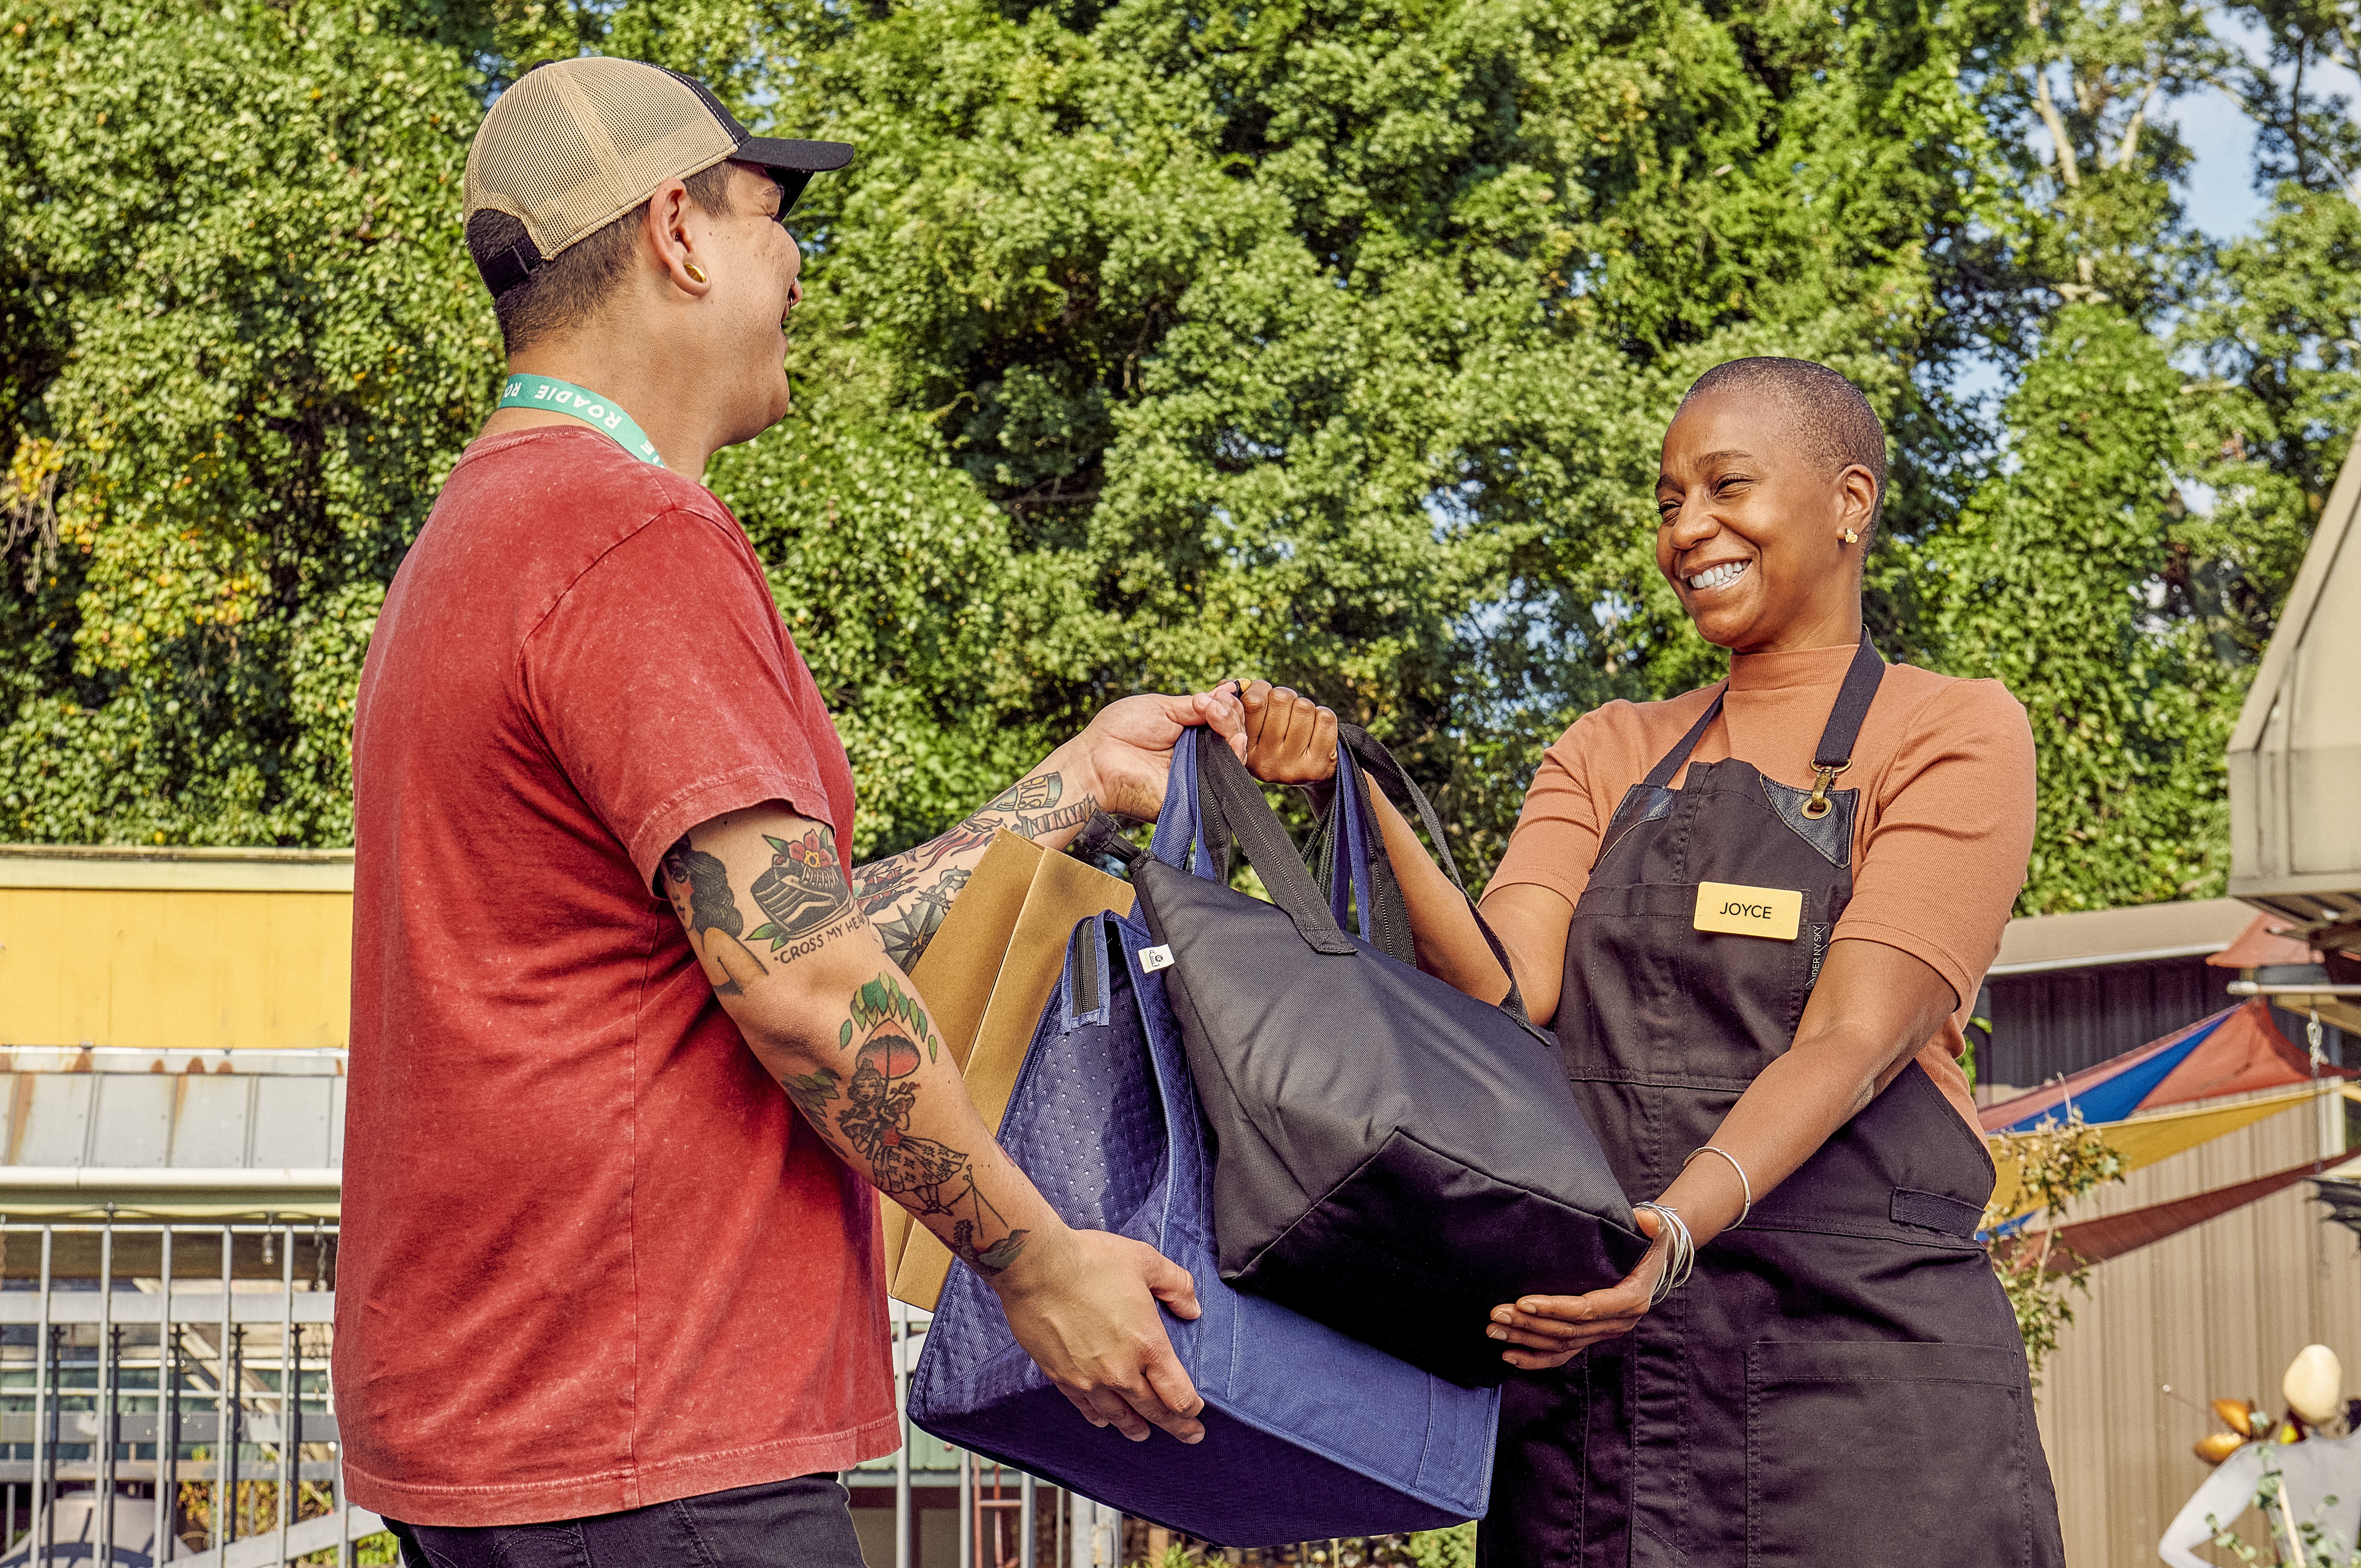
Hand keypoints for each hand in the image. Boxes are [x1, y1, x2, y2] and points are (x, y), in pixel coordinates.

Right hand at [991, 1226, 1207, 1442]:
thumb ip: (1176, 1285)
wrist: (1037, 1267)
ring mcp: (1089, 1378)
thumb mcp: (1146, 1261)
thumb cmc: (1091, 1261)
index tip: (1197, 1409)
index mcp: (1148, 1345)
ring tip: (1144, 1434)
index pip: (1178, 1393)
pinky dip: (1098, 1417)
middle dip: (1176, 1426)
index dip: (1191, 1407)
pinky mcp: (1061, 1376)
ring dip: (1135, 1427)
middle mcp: (1121, 1370)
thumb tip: (1192, 1308)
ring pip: (1119, 1415)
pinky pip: (1085, 1407)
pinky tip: (1103, 1420)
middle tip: (1189, 1435)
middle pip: (1154, 1411)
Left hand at [1062, 689, 1246, 822]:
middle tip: (1213, 703)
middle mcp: (1197, 754)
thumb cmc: (1120, 731)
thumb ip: (1194, 707)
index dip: (1228, 706)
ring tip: (1217, 714)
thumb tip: (1224, 696)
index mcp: (1188, 733)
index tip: (1220, 692)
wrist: (1096, 760)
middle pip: (1234, 736)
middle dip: (1231, 714)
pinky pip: (1227, 778)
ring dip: (1234, 729)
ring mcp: (1199, 774)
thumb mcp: (1161, 707)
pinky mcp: (1198, 794)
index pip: (1223, 720)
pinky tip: (1230, 738)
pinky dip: (1234, 755)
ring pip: (1236, 755)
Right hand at [1233, 680, 1338, 785]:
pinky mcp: (1318, 766)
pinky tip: (1316, 730)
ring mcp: (1292, 767)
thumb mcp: (1252, 724)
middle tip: (1286, 710)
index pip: (1253, 701)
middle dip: (1286, 697)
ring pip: (1303, 707)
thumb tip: (1229, 685)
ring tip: (1300, 722)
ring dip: (1304, 707)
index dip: (1262, 689)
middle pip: (1281, 699)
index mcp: (1244, 749)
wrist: (1311, 773)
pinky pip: (1325, 718)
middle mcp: (1265, 763)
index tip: (1264, 696)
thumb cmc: (1277, 737)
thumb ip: (1239, 702)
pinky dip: (1322, 716)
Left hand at [1484, 1207, 1666, 1369]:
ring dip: (1526, 1339)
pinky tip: (1510, 1355)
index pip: (1587, 1309)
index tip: (1523, 1302)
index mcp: (1631, 1299)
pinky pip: (1564, 1353)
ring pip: (1562, 1343)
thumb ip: (1649, 1224)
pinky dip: (1536, 1357)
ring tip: (1494, 1331)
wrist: (1655, 1259)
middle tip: (1497, 1314)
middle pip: (1568, 1329)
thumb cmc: (1649, 1241)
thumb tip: (1647, 1221)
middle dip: (1530, 1324)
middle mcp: (1618, 1322)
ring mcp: (1604, 1332)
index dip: (1555, 1308)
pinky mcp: (1592, 1335)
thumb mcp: (1654, 1230)